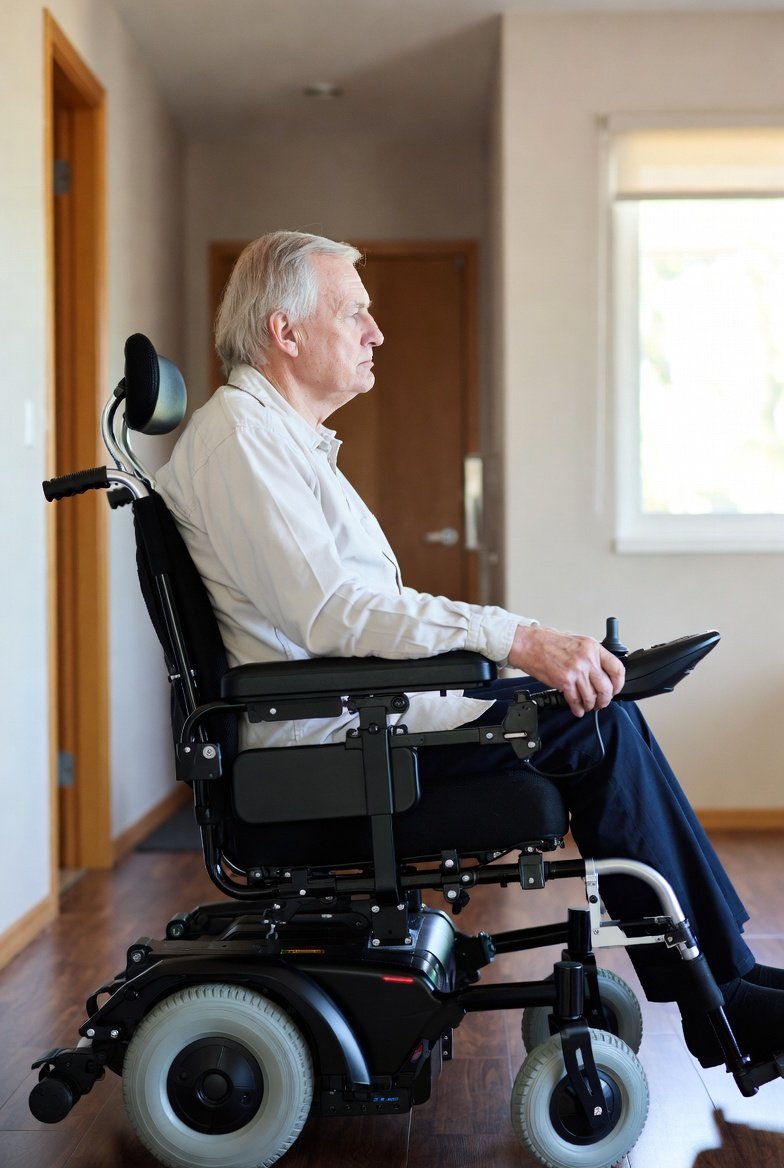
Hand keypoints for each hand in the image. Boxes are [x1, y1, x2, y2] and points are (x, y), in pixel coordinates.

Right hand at [508, 625, 625, 717]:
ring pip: (591, 697)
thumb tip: (601, 671)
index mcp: (592, 647)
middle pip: (606, 688)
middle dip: (605, 700)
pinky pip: (576, 701)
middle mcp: (587, 659)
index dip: (619, 684)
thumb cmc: (548, 641)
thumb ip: (591, 655)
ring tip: (587, 706)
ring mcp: (576, 671)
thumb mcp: (577, 641)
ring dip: (590, 705)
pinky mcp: (564, 682)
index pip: (617, 668)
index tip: (615, 689)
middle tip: (601, 702)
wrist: (528, 644)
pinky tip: (577, 709)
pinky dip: (577, 708)